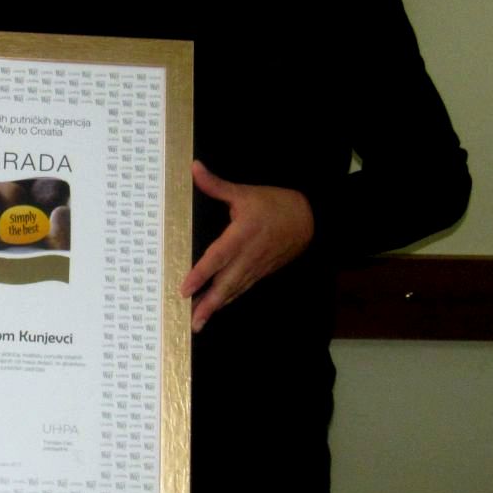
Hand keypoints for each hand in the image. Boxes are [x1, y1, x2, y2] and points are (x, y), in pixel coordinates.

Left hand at [180, 160, 314, 333]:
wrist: (308, 219)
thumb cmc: (274, 204)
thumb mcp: (244, 192)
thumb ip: (216, 185)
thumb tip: (194, 168)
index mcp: (242, 235)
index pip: (217, 258)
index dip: (201, 275)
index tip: (185, 290)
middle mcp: (248, 256)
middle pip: (226, 284)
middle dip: (208, 304)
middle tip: (192, 322)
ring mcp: (256, 267)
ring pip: (234, 291)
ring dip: (216, 307)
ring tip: (198, 324)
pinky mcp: (261, 272)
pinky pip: (242, 289)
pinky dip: (229, 300)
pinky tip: (216, 309)